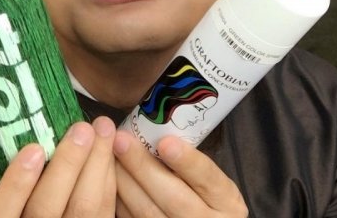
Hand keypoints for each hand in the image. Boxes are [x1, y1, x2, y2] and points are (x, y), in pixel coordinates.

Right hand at [0, 116, 115, 216]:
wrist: (54, 217)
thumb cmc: (21, 205)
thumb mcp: (1, 199)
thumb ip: (0, 180)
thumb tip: (9, 140)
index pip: (0, 214)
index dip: (15, 184)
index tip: (32, 150)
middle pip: (46, 210)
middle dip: (67, 165)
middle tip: (82, 129)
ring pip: (83, 210)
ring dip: (96, 165)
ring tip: (103, 129)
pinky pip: (105, 211)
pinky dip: (108, 179)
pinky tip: (108, 152)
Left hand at [114, 131, 247, 217]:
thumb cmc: (203, 195)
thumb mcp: (208, 180)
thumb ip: (188, 161)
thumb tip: (151, 127)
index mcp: (226, 200)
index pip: (207, 178)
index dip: (187, 161)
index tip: (165, 142)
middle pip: (174, 198)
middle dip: (143, 167)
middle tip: (121, 140)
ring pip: (149, 213)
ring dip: (125, 181)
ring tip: (109, 154)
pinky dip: (120, 200)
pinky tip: (111, 178)